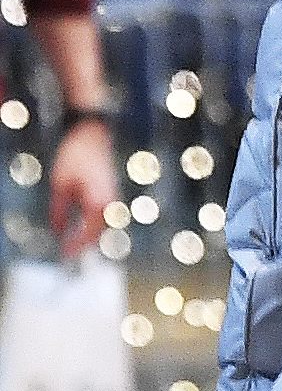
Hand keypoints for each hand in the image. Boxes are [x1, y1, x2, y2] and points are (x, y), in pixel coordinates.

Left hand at [47, 114, 113, 259]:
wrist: (93, 135)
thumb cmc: (76, 156)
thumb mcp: (60, 184)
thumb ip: (59, 210)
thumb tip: (57, 230)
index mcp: (98, 203)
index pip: (88, 233)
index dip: (76, 246)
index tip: (64, 255)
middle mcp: (111, 203)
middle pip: (98, 233)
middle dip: (84, 245)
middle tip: (68, 253)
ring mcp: (113, 198)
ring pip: (102, 225)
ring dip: (89, 236)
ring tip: (74, 243)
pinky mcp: (111, 192)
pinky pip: (104, 216)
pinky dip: (93, 225)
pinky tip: (82, 226)